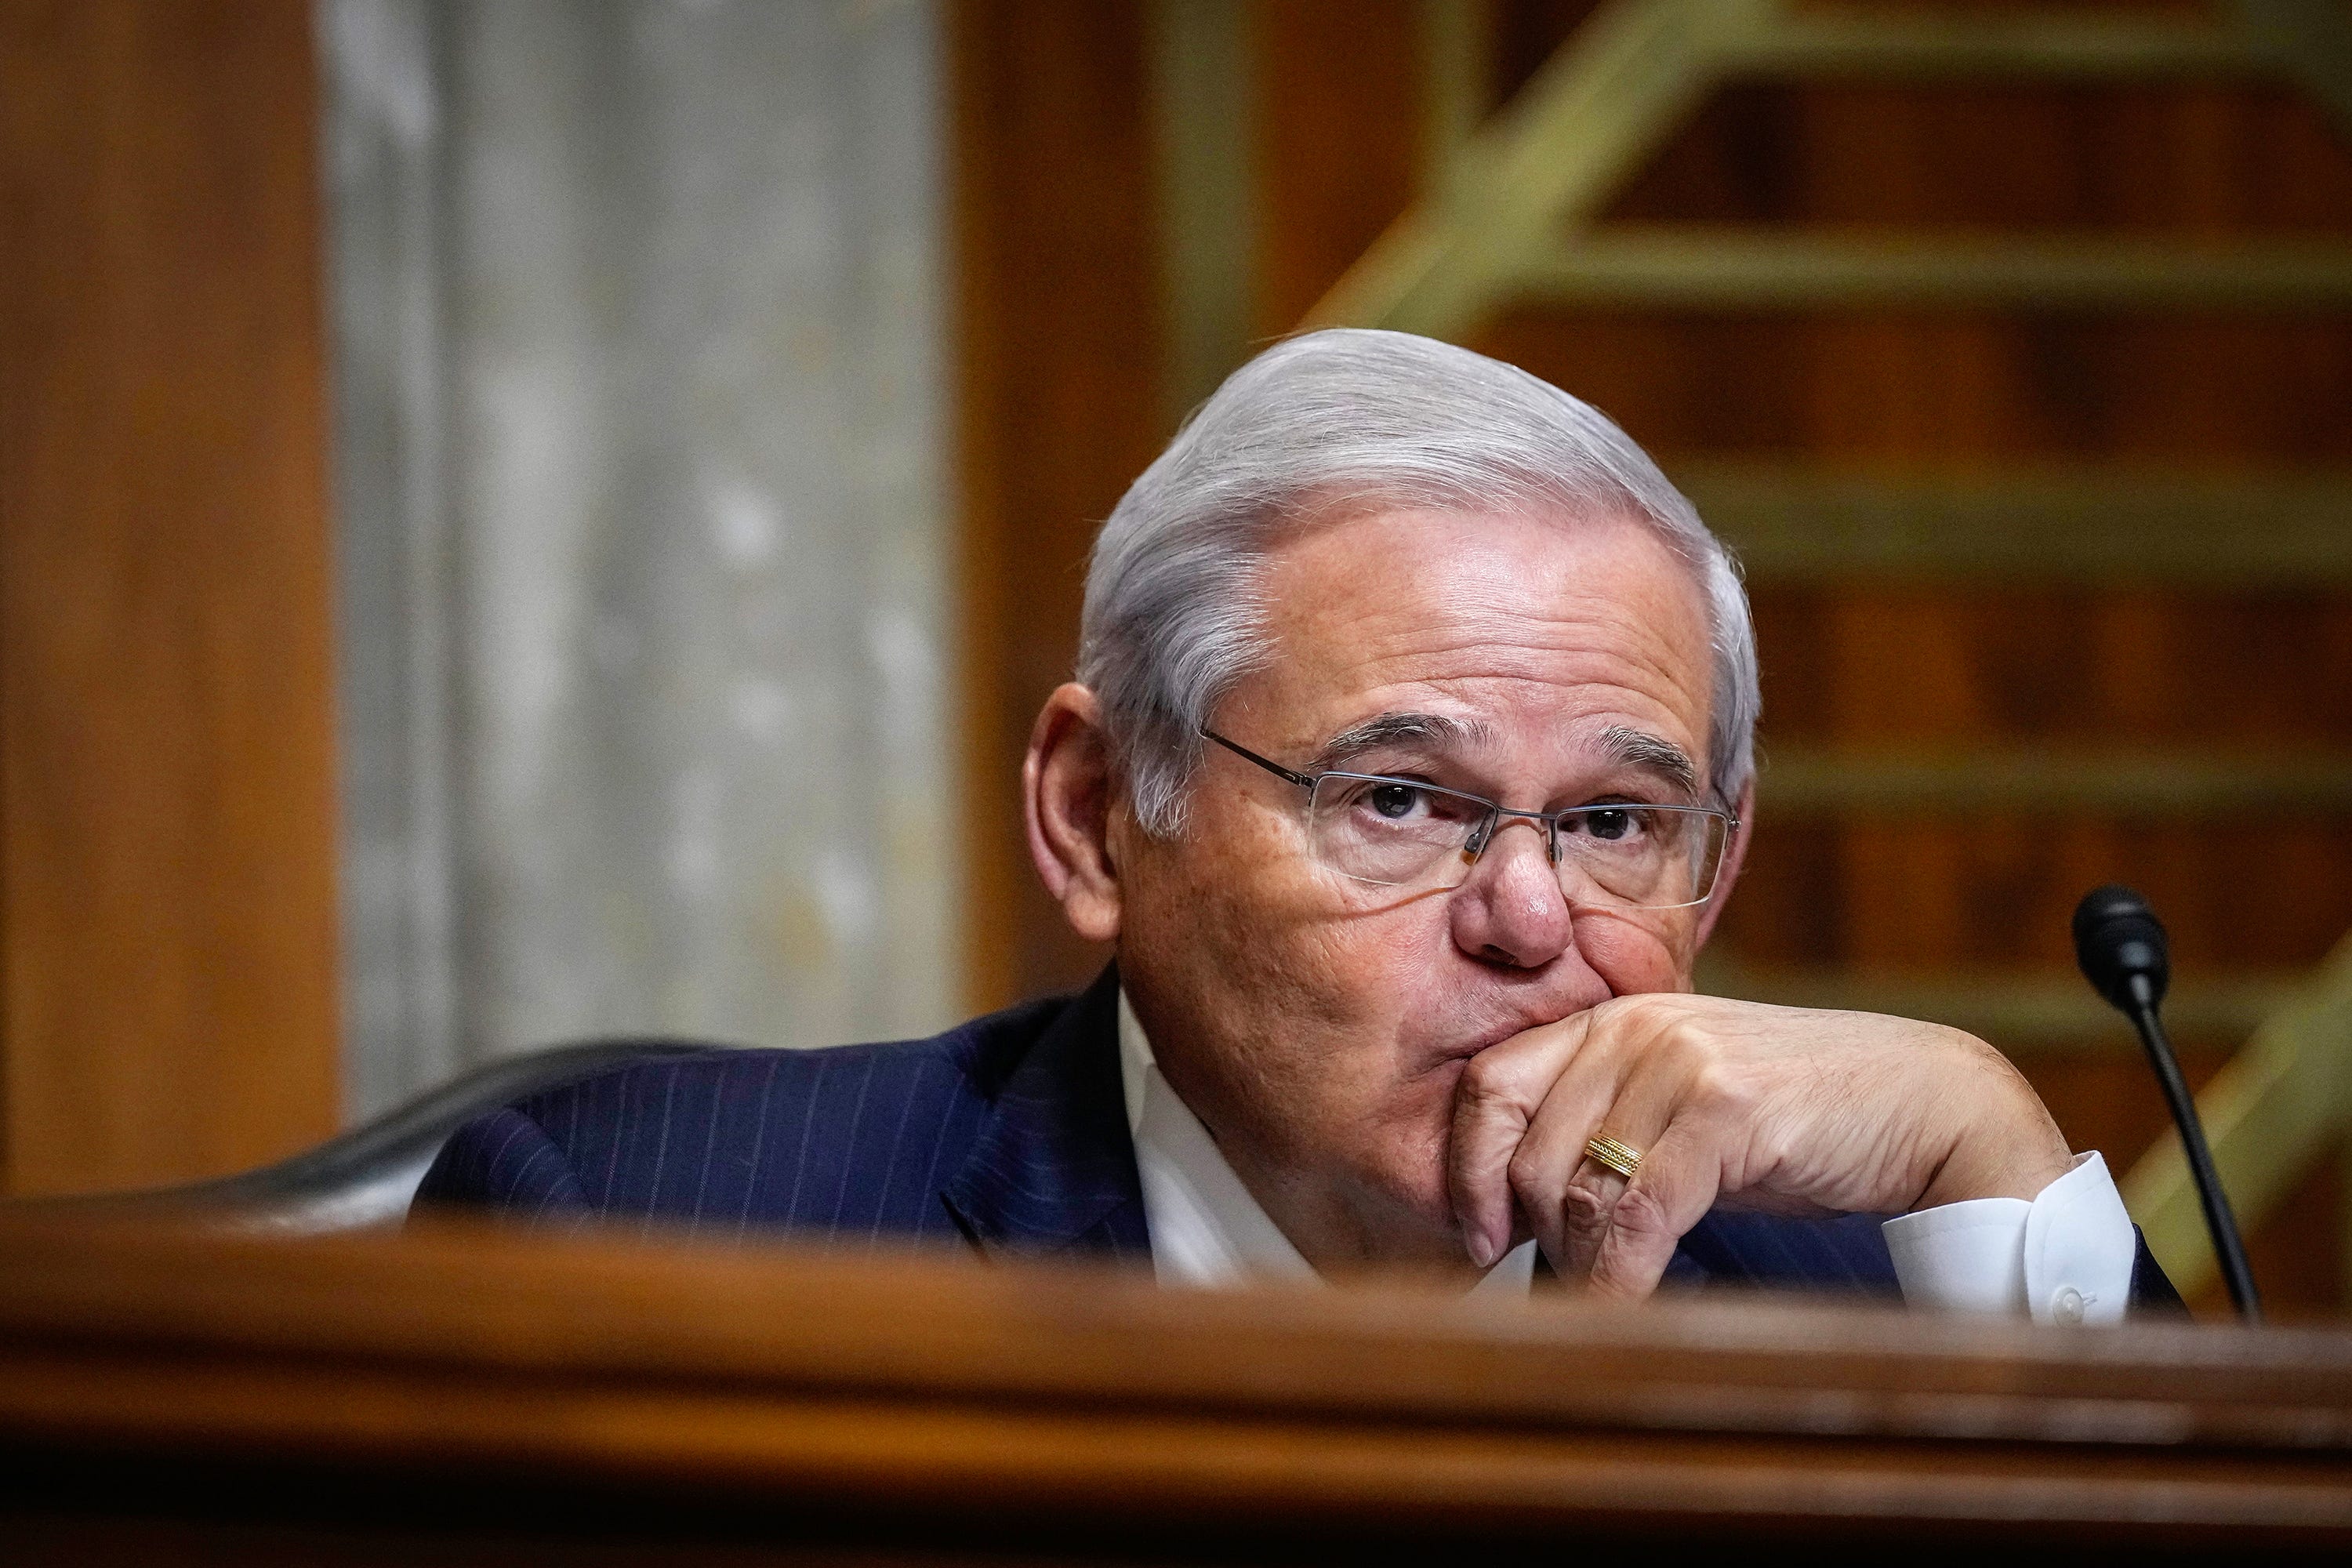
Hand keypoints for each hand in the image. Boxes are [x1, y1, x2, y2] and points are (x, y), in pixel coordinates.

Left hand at [1447, 993, 2073, 1297]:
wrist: (1926, 1103)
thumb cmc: (1798, 1119)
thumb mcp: (1682, 1108)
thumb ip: (1605, 1135)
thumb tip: (1519, 1217)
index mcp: (1611, 1019)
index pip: (1489, 1087)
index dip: (1467, 1172)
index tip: (1477, 1242)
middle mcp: (1633, 1026)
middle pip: (1528, 1153)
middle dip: (1535, 1238)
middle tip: (1561, 1286)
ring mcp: (1679, 1060)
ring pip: (1579, 1190)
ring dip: (1583, 1268)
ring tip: (1605, 1302)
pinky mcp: (1725, 1107)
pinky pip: (1639, 1214)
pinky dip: (1622, 1280)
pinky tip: (1630, 1310)